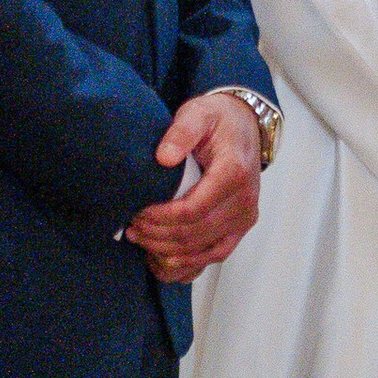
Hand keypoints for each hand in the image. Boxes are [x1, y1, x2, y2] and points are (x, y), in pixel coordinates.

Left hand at [125, 93, 263, 281]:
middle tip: (131, 228)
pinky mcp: (240, 228)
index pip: (193, 210)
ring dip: (168, 252)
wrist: (245, 127)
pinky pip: (214, 256)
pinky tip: (162, 261)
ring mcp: (244, 219)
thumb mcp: (199, 113)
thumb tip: (164, 158)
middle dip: (158, 236)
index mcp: (234, 173)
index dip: (161, 218)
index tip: (137, 213)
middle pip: (195, 234)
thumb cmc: (220, 121)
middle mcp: (244, 201)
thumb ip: (181, 131)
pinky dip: (188, 265)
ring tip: (141, 241)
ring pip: (203, 251)